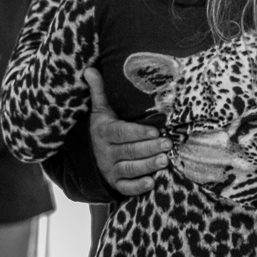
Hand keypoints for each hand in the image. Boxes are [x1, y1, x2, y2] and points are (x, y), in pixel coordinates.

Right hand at [84, 67, 168, 195]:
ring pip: (129, 168)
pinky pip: (124, 187)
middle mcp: (104, 152)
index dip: (138, 133)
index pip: (121, 133)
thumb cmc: (103, 128)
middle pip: (128, 151)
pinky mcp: (114, 183)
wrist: (88, 155)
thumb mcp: (99, 110)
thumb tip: (89, 68)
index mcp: (103, 132)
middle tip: (168, 145)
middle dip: (149, 148)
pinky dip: (137, 187)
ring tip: (164, 161)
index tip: (156, 131)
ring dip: (147, 166)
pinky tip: (151, 183)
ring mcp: (109, 168)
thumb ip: (98, 91)